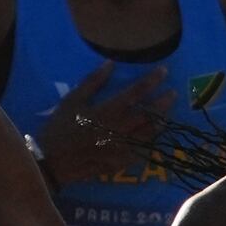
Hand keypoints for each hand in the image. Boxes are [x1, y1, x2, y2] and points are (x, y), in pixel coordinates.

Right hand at [37, 61, 166, 185]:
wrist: (53, 160)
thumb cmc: (60, 127)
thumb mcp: (72, 100)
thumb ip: (93, 82)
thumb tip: (111, 63)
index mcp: (108, 111)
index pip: (136, 93)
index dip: (152, 81)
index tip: (163, 71)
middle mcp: (120, 129)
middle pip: (150, 114)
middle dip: (164, 102)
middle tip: (172, 92)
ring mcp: (123, 148)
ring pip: (150, 133)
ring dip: (162, 121)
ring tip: (169, 112)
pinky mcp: (121, 161)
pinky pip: (143, 151)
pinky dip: (152, 141)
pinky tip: (156, 135)